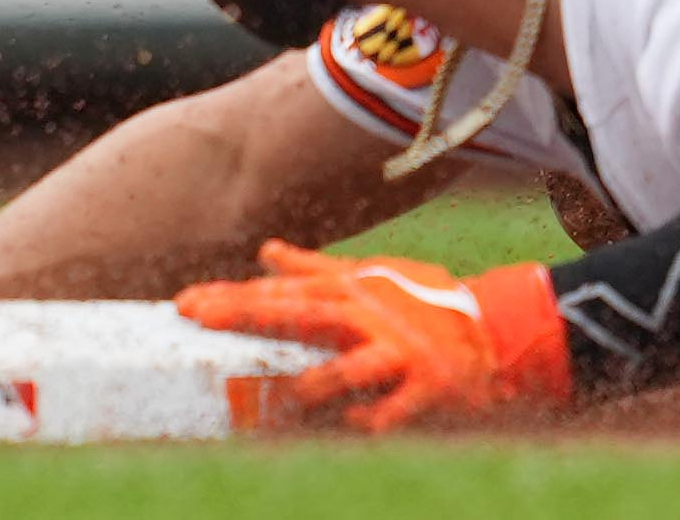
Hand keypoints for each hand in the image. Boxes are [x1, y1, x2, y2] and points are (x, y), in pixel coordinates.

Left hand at [179, 246, 573, 431]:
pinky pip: (393, 411)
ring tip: (283, 396)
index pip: (280, 295)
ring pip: (350, 368)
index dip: (231, 298)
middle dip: (247, 316)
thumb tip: (264, 251)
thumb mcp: (371, 280)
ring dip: (315, 383)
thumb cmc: (422, 306)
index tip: (183, 304)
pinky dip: (372, 420)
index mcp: (351, 293)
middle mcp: (368, 318)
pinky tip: (351, 427)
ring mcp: (399, 354)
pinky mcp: (429, 390)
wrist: (496, 334)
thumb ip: (315, 270)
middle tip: (198, 318)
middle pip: (300, 316)